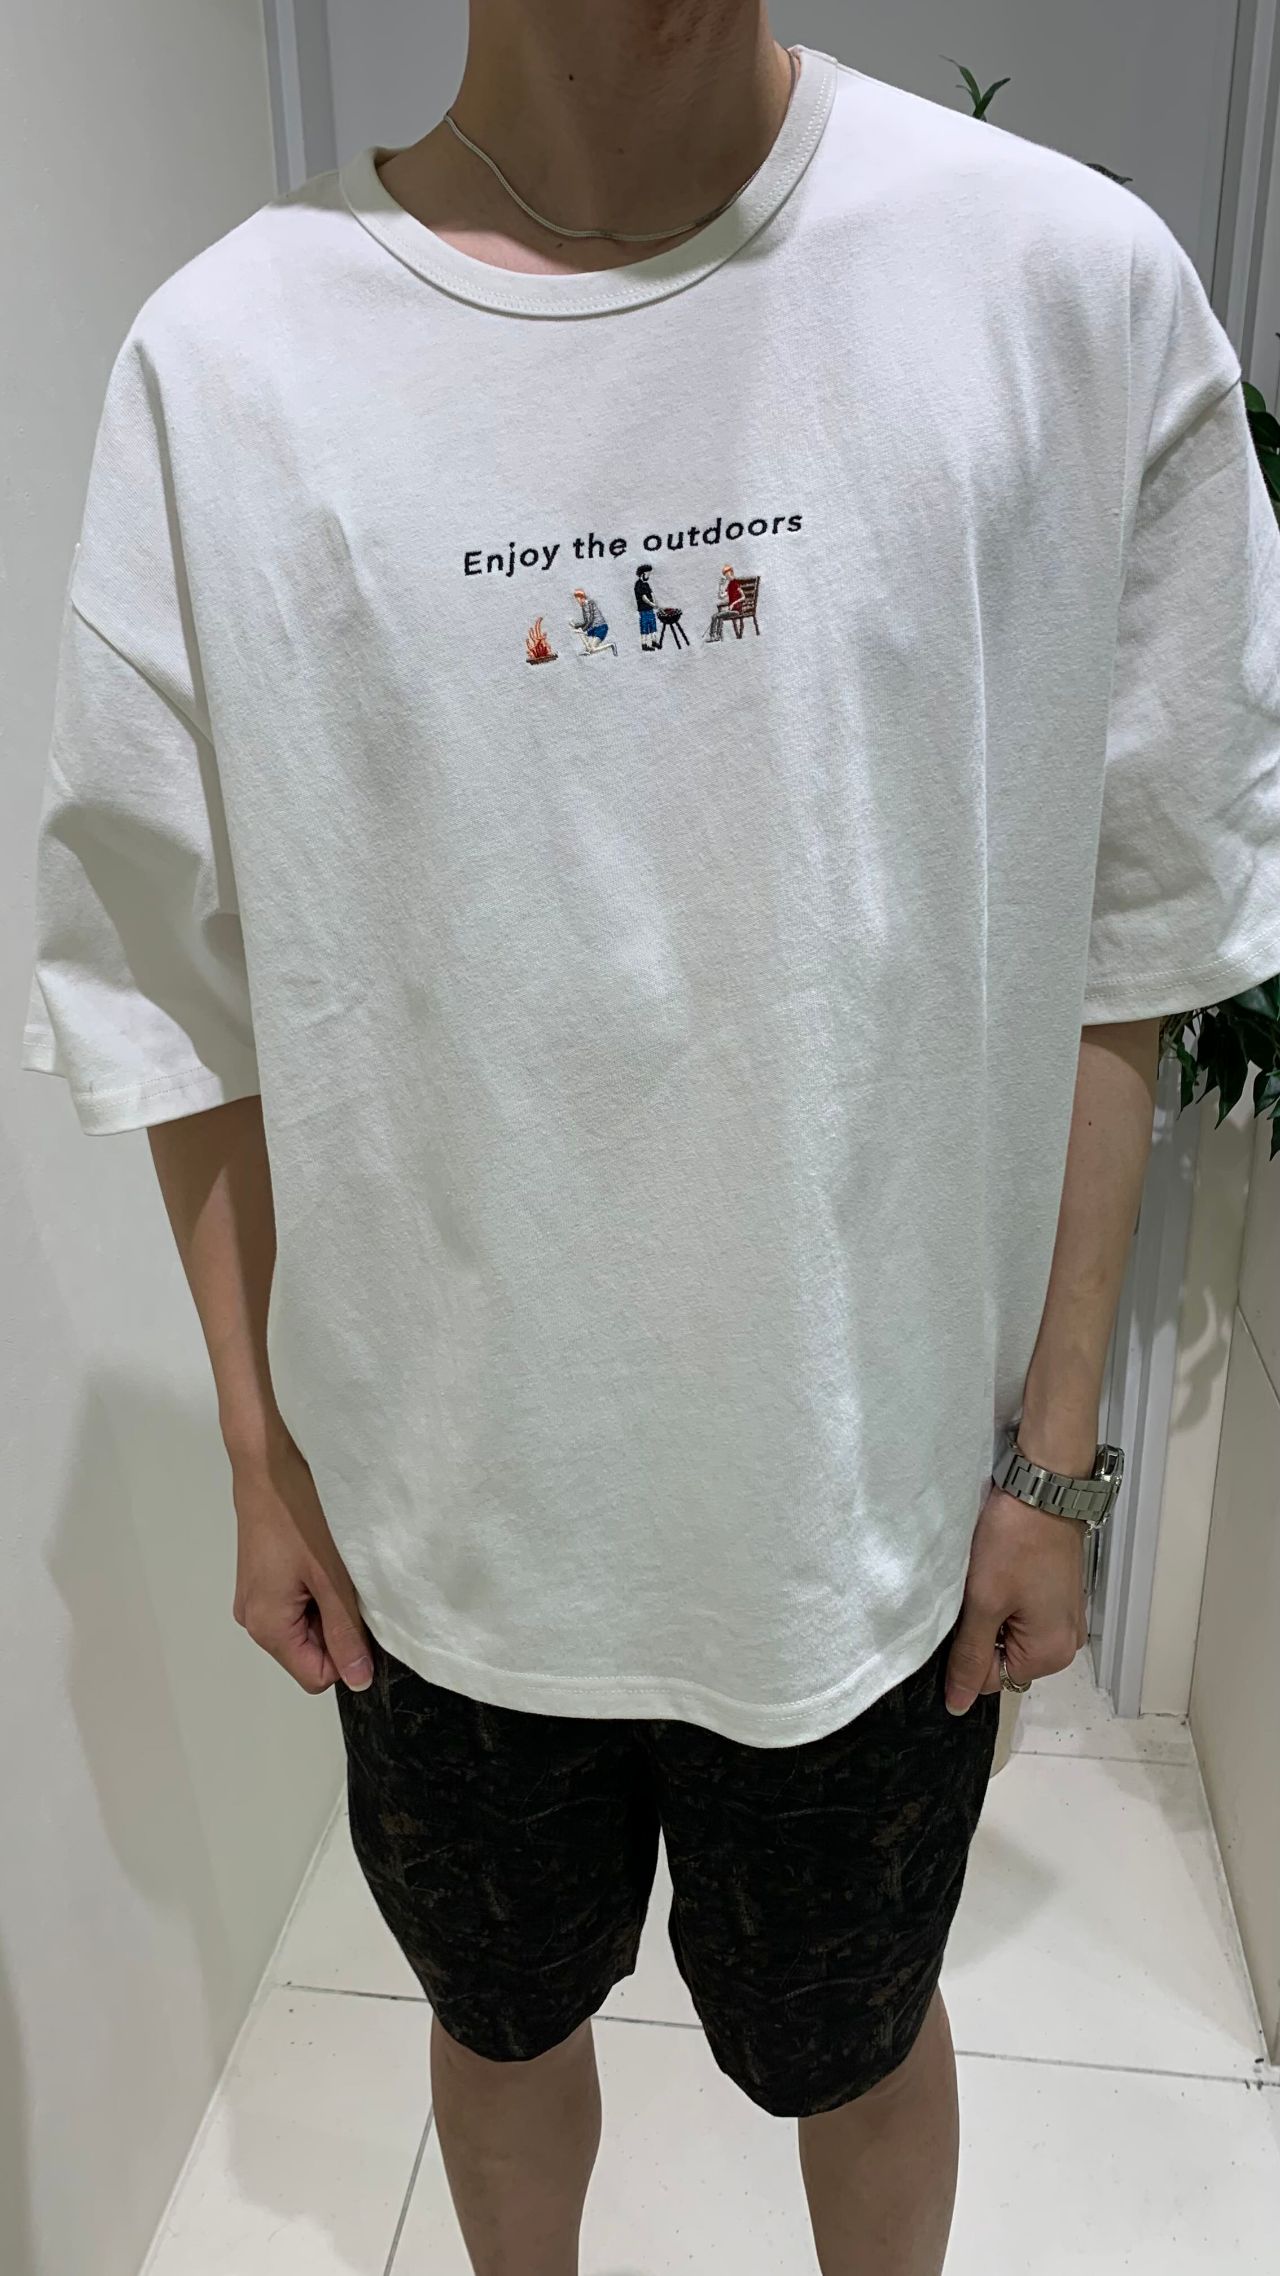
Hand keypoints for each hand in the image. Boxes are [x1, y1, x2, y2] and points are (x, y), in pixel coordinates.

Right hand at [231, 1433, 373, 1694]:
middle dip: (336, 1628)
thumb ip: (346, 1635)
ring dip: (326, 1605)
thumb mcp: (334, 1580)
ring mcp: (253, 1597)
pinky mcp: (258, 1577)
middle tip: (347, 1585)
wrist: (269, 1462)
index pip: (316, 1676)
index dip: (345, 1656)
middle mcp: (252, 1619)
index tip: (359, 1617)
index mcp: (267, 1627)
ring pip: (304, 1626)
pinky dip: (314, 1589)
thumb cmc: (302, 1517)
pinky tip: (319, 1558)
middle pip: (308, 1652)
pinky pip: (294, 1603)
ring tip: (333, 1568)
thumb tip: (357, 1683)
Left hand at [944, 1481, 1087, 1713]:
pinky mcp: (1061, 1597)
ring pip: (1011, 1634)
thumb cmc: (1012, 1545)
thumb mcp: (983, 1603)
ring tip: (992, 1579)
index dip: (967, 1649)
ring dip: (994, 1613)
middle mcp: (1066, 1646)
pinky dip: (1008, 1599)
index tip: (964, 1612)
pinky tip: (1003, 1571)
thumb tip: (957, 1707)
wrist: (1043, 1489)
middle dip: (983, 1630)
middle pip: (1004, 1658)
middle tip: (979, 1592)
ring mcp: (1067, 1620)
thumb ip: (969, 1658)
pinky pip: (1025, 1615)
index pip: (990, 1679)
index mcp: (1050, 1655)